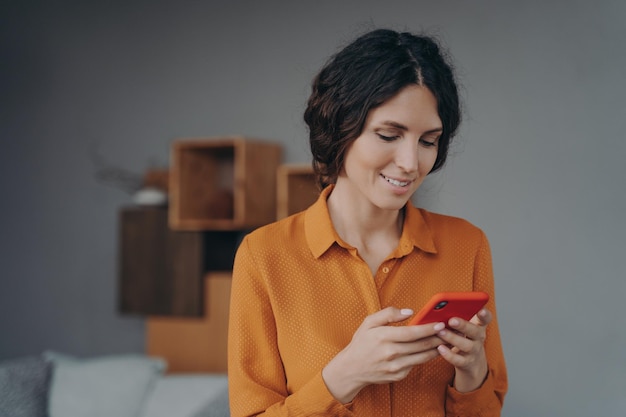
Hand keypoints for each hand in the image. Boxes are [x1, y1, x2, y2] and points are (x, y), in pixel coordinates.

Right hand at [322, 307, 442, 402]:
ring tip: (446, 341)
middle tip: (449, 331)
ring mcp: (395, 367)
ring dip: (436, 349)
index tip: (441, 324)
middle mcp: (391, 353)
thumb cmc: (361, 343)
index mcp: (384, 337)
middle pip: (421, 345)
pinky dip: (425, 358)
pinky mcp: (398, 376)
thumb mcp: (369, 322)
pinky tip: (431, 351)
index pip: (412, 332)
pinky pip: (416, 365)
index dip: (429, 328)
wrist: (351, 369)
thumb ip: (389, 314)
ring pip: (423, 357)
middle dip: (437, 338)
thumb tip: (409, 311)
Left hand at [436, 308, 491, 391]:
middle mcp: (478, 338)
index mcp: (478, 326)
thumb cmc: (464, 338)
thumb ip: (458, 317)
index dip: (485, 315)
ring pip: (466, 345)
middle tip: (452, 320)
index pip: (485, 319)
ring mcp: (474, 351)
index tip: (481, 310)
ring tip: (440, 332)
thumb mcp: (465, 327)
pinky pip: (458, 360)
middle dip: (463, 325)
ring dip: (452, 338)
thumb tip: (439, 308)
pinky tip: (440, 348)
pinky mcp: (466, 363)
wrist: (471, 363)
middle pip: (475, 331)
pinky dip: (449, 354)